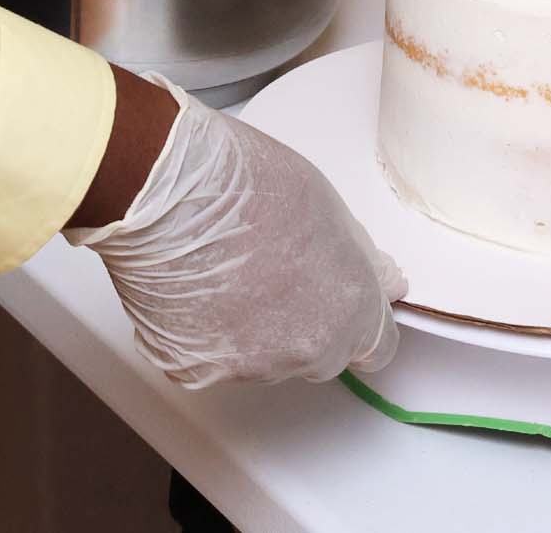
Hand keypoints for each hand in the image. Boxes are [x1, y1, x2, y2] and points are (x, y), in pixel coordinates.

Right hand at [68, 77, 402, 388]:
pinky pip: (212, 359)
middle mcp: (306, 349)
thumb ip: (357, 257)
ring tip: (226, 266)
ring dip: (253, 326)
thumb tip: (384, 281)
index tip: (339, 299)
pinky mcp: (197, 370)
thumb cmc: (241, 180)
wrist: (166, 188)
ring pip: (264, 358)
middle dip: (304, 320)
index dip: (358, 319)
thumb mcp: (324, 202)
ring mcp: (251, 366)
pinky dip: (207, 330)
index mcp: (348, 307)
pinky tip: (196, 285)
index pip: (377, 345)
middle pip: (320, 353)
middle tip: (272, 269)